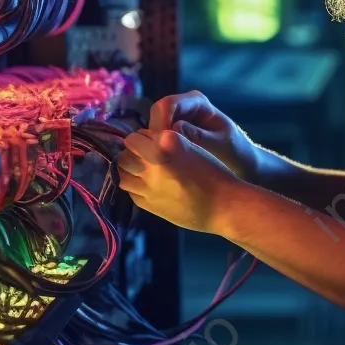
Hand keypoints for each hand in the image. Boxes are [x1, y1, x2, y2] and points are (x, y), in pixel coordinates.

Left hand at [117, 127, 239, 232]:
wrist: (223, 206)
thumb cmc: (212, 173)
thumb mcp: (190, 147)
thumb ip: (165, 141)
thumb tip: (147, 139)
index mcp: (162, 149)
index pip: (133, 139)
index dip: (141, 138)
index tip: (150, 141)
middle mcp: (151, 169)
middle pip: (124, 156)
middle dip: (132, 154)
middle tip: (145, 156)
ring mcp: (148, 189)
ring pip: (122, 175)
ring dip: (129, 171)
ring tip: (144, 171)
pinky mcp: (149, 206)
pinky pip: (130, 192)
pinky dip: (135, 186)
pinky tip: (148, 186)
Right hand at [147, 90, 258, 180]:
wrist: (241, 162)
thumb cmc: (236, 151)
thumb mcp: (220, 144)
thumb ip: (199, 136)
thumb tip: (174, 128)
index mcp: (197, 101)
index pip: (168, 104)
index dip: (160, 122)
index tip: (161, 143)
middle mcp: (183, 107)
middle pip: (156, 113)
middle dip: (154, 133)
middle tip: (158, 156)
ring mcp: (176, 121)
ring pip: (153, 127)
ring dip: (153, 143)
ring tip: (161, 162)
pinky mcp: (171, 136)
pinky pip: (156, 139)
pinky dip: (156, 149)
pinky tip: (162, 164)